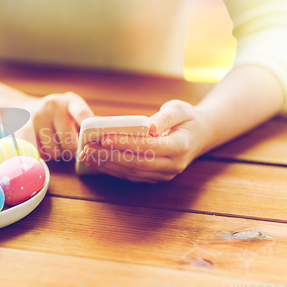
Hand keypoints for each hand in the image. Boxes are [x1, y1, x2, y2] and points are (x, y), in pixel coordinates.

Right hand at [21, 92, 93, 160]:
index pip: (81, 112)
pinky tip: (40, 146)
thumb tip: (105, 132)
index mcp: (69, 101)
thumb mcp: (70, 110)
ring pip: (55, 153)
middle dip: (70, 149)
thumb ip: (86, 121)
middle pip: (70, 144)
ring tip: (50, 141)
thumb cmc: (54, 114)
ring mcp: (36, 118)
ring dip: (55, 153)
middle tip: (64, 142)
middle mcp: (52, 106)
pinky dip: (41, 156)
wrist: (21, 109)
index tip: (90, 131)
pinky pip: (39, 155)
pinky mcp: (22, 132)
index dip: (87, 122)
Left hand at [79, 100, 205, 183]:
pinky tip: (96, 161)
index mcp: (180, 146)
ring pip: (131, 172)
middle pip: (136, 163)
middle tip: (87, 147)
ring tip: (86, 155)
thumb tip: (150, 126)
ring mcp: (164, 175)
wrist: (200, 136)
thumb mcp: (180, 109)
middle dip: (109, 155)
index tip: (104, 137)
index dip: (125, 143)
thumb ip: (165, 116)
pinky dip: (112, 169)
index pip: (149, 147)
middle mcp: (173, 165)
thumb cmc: (187, 118)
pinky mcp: (155, 178)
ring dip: (106, 165)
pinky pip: (130, 176)